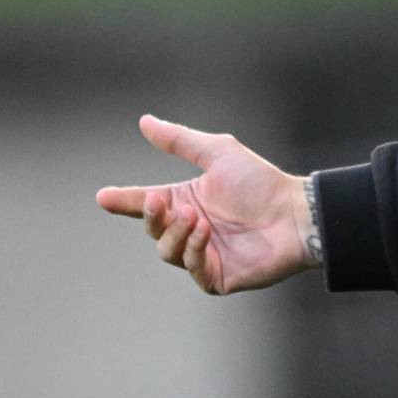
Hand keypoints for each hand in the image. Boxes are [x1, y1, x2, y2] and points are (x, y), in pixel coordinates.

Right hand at [95, 115, 312, 294]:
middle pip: (153, 229)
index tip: (103, 197)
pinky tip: (205, 234)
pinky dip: (194, 250)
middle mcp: (191, 229)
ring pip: (168, 251)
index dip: (124, 201)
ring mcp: (203, 255)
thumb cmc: (261, 182)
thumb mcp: (217, 153)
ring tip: (195, 215)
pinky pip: (193, 269)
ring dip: (176, 232)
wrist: (295, 213)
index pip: (146, 203)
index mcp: (186, 201)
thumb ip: (179, 141)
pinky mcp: (218, 276)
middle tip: (160, 201)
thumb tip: (144, 121)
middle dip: (152, 216)